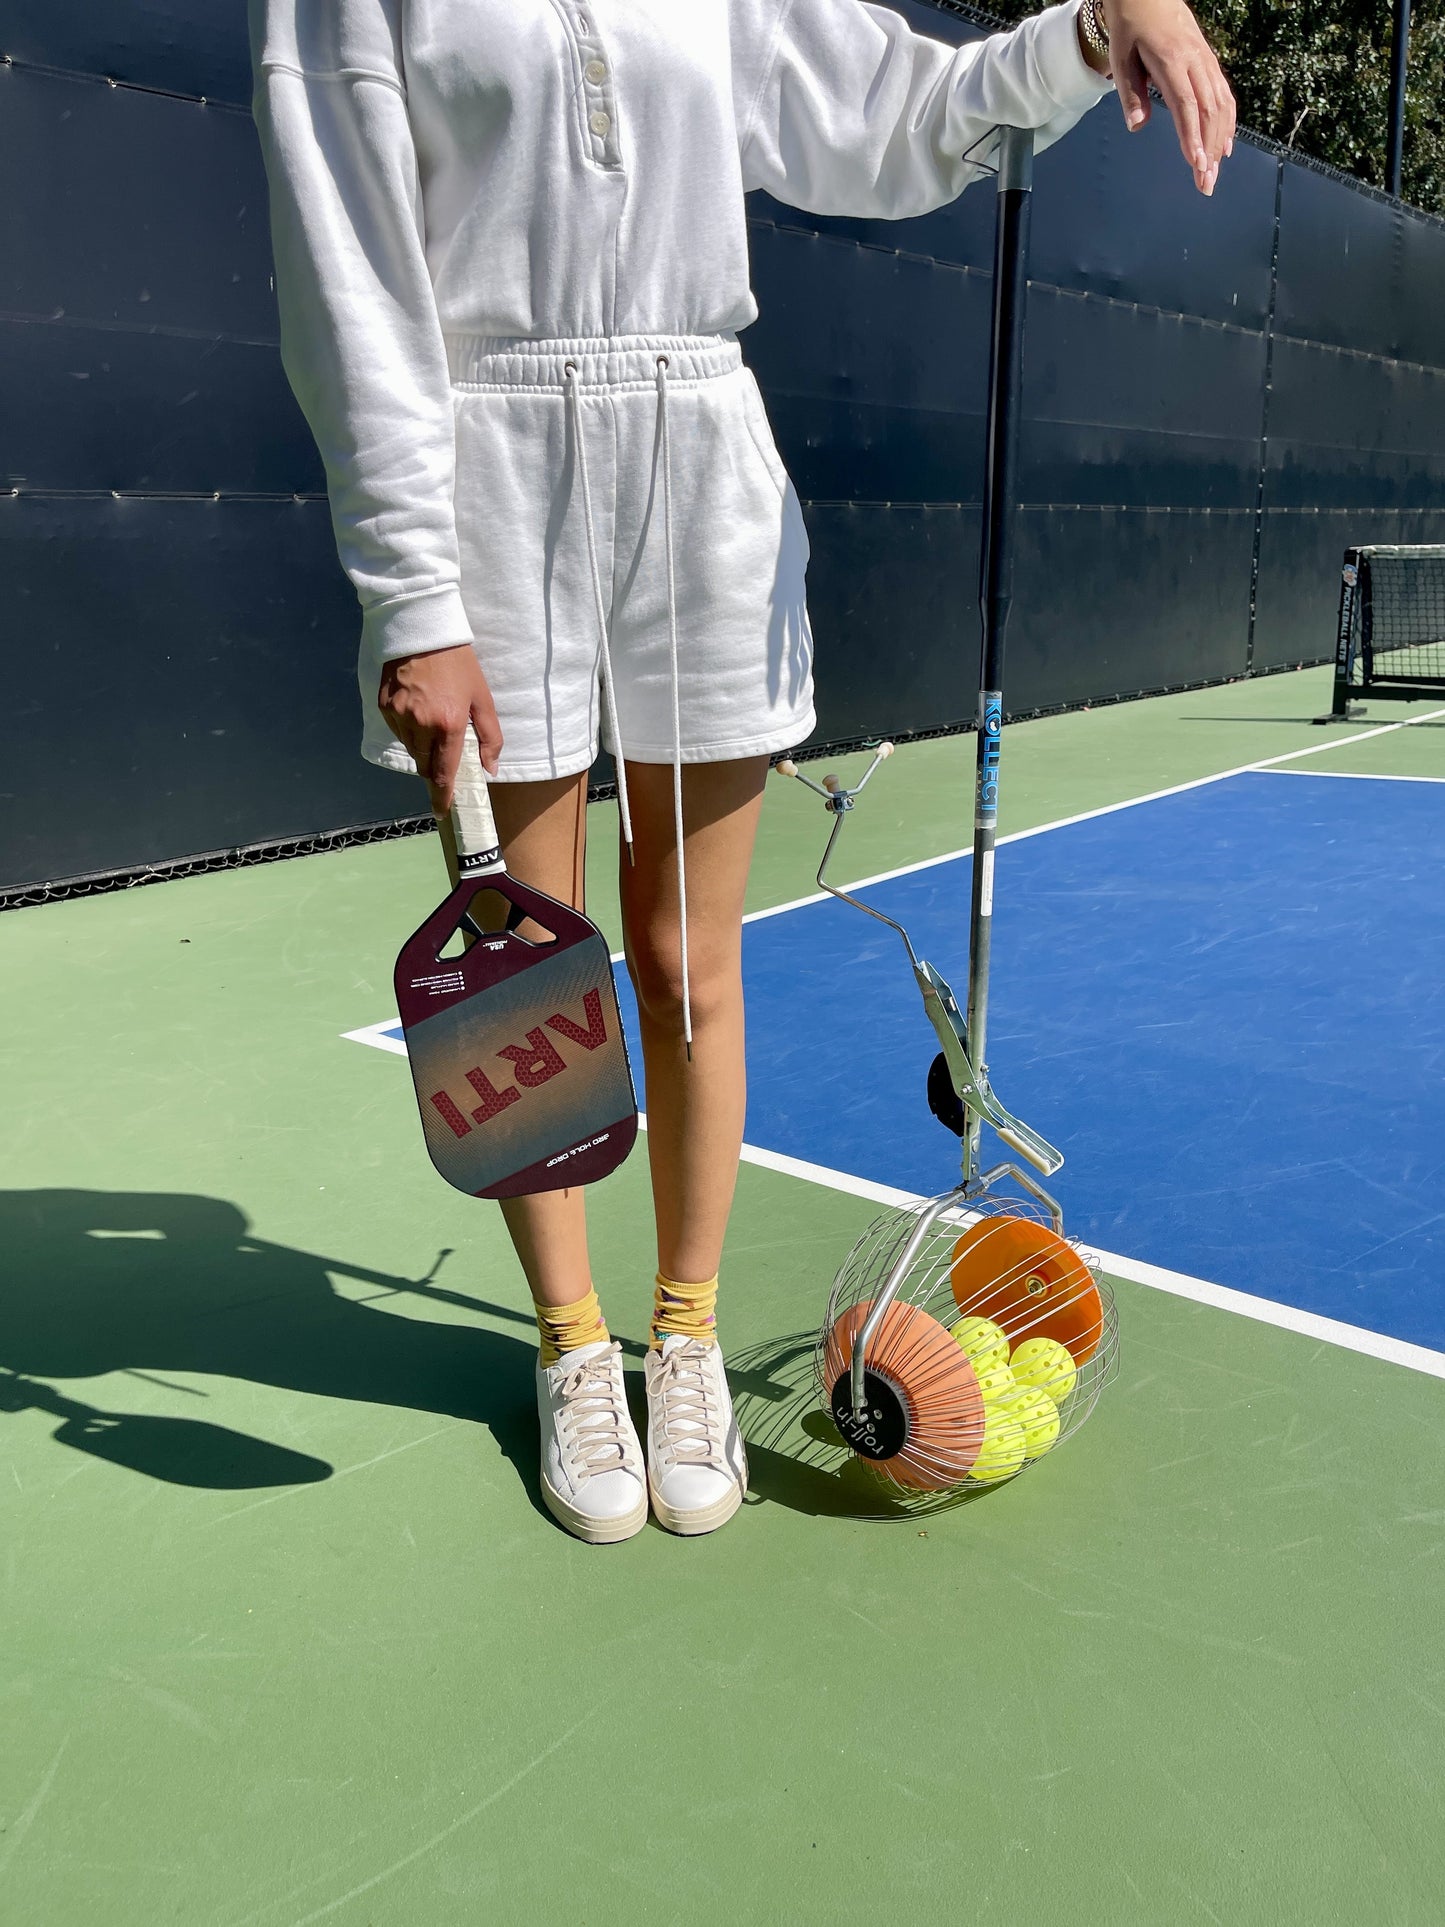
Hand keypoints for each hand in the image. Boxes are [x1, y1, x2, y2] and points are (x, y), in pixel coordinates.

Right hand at [377, 643, 503, 816]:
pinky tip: (418, 709)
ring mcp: (398, 716)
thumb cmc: (459, 664)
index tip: (443, 812)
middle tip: (444, 756)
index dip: (443, 797)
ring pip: (410, 749)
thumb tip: (490, 768)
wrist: (423, 630)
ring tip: (433, 722)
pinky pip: (398, 731)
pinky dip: (408, 730)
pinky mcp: (384, 707)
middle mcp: (420, 725)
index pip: (443, 774)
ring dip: (422, 748)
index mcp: (447, 725)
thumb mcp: (482, 698)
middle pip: (424, 766)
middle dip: (435, 768)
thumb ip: (490, 737)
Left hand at [1093, 0, 1235, 194]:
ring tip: (1215, 171)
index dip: (1194, 137)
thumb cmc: (1130, 27)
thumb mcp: (1121, 58)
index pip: (1186, 106)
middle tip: (1207, 184)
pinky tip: (1226, 143)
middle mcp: (1194, 62)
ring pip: (1221, 105)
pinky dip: (1228, 121)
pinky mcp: (1209, 62)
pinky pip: (1224, 94)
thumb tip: (1137, 125)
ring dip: (1221, 141)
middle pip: (1208, 112)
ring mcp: (1205, 61)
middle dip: (1210, 151)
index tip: (1198, 165)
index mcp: (1171, 61)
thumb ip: (1129, 93)